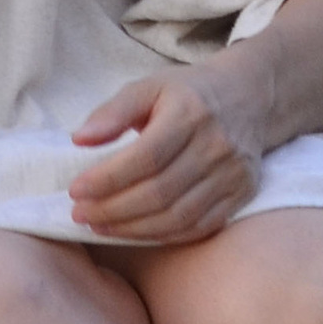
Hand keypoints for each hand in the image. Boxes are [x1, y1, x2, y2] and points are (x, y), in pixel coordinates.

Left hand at [67, 65, 264, 245]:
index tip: (75, 190)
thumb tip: (79, 139)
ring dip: (132, 229)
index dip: (107, 179)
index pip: (145, 157)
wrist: (247, 98)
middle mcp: (216, 146)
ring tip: (99, 225)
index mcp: (189, 113)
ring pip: (178, 217)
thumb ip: (113, 112)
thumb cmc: (187, 94)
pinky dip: (163, 235)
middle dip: (113, 209)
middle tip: (80, 213)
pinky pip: (199, 227)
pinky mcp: (241, 194)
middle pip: (159, 192)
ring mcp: (232, 174)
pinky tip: (135, 232)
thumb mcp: (148, 87)